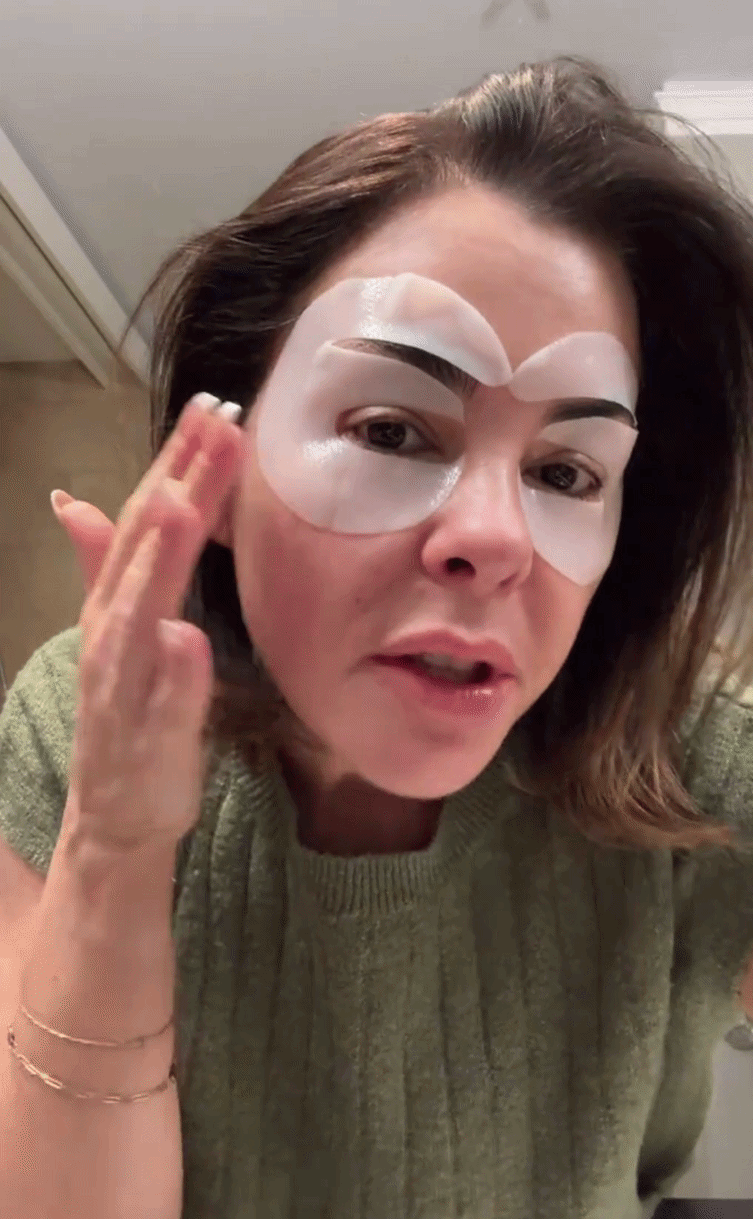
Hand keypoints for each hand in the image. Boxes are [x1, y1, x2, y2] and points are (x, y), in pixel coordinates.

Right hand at [51, 393, 243, 854]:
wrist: (116, 810)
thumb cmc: (129, 711)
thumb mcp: (117, 628)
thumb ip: (103, 564)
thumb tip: (69, 499)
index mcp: (116, 603)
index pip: (148, 519)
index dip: (177, 462)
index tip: (216, 408)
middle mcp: (114, 633)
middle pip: (146, 548)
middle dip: (179, 483)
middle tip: (218, 423)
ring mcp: (128, 685)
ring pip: (140, 615)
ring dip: (158, 560)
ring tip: (180, 504)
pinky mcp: (150, 739)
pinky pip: (161, 706)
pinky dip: (172, 674)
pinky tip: (187, 640)